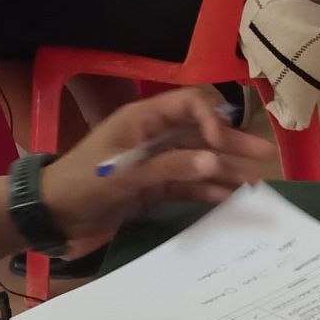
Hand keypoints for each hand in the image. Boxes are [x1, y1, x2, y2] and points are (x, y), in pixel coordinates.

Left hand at [41, 88, 274, 255]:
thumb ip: (170, 166)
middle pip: (201, 133)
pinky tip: (229, 198)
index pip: (188, 105)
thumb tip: (214, 161)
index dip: (210, 117)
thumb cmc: (83, 183)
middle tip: (264, 154)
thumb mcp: (125, 174)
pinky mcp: (155, 186)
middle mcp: (154, 136)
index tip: (220, 141)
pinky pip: (188, 184)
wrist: (54, 214)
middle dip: (231, 143)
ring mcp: (156, 162)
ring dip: (225, 171)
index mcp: (143, 119)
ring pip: (198, 161)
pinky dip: (207, 190)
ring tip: (254, 185)